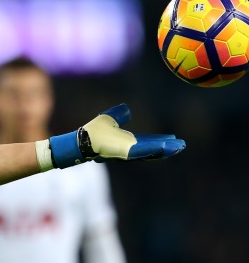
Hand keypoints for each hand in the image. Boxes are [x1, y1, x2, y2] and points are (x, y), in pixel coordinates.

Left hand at [49, 104, 184, 167]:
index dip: (160, 141)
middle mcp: (129, 149)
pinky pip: (142, 151)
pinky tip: (165, 147)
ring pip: (150, 151)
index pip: (148, 142)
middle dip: (167, 148)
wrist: (81, 140)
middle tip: (181, 146)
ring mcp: (127, 152)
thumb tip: (127, 109)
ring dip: (164, 150)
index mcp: (127, 142)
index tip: (173, 139)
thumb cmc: (92, 133)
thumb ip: (119, 116)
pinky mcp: (124, 153)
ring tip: (178, 147)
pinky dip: (154, 149)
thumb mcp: (109, 120)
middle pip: (152, 149)